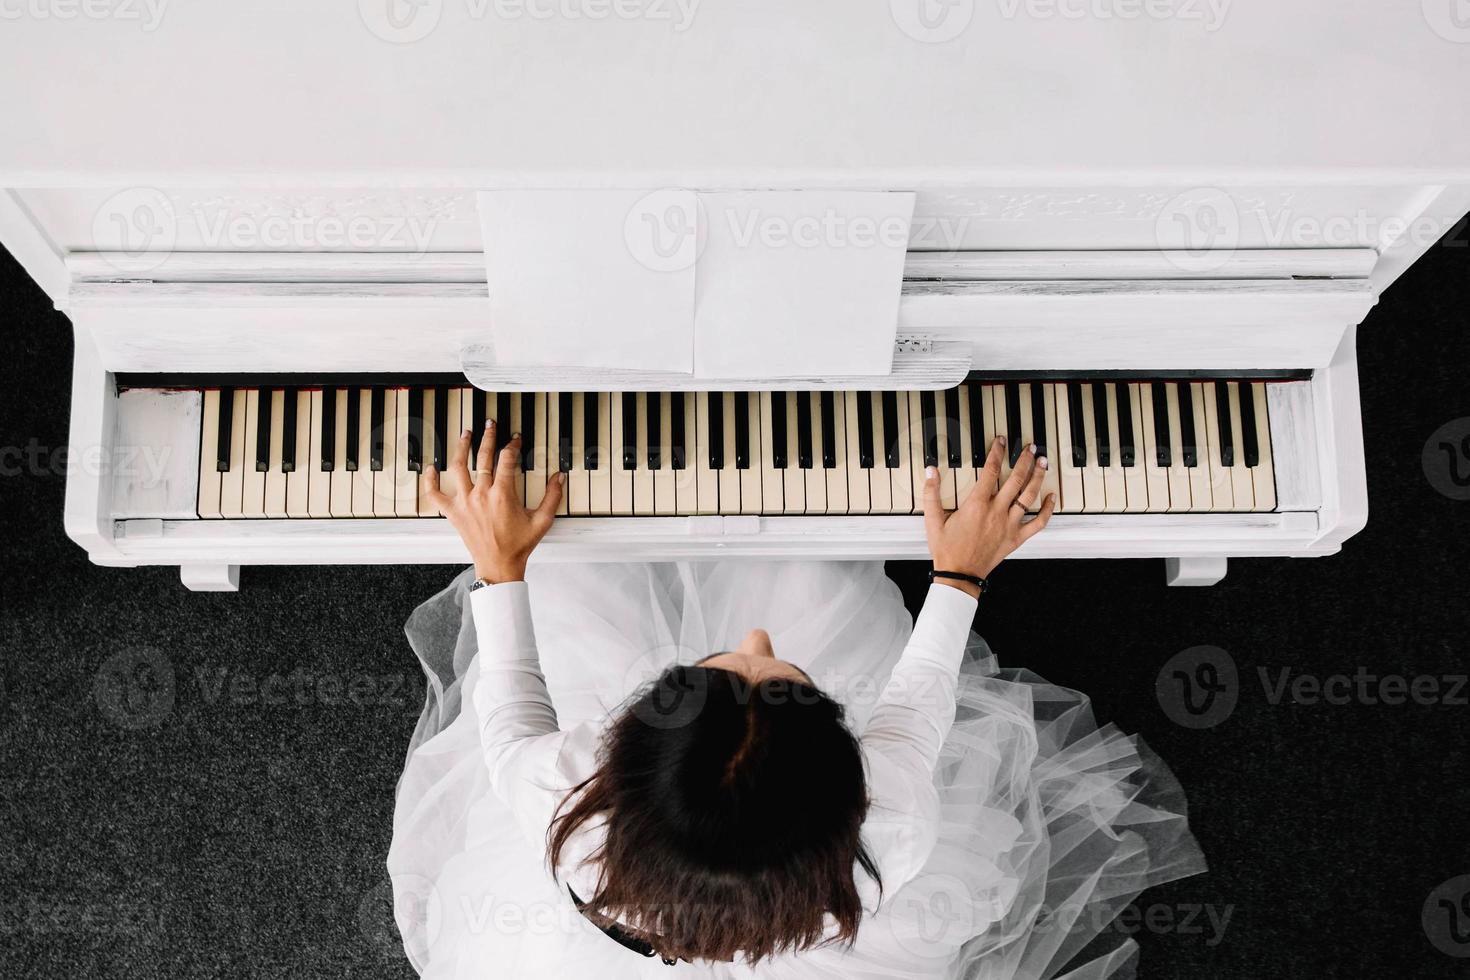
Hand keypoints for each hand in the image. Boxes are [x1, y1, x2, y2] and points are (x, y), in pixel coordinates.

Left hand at [421, 419, 563, 583]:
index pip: (506, 459)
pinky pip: (435, 494)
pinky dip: (430, 481)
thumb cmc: (518, 546)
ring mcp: (464, 502)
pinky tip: (431, 468)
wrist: (498, 566)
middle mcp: (481, 495)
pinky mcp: (453, 513)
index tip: (516, 440)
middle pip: (483, 457)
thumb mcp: (542, 521)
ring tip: (465, 434)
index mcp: (502, 494)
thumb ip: (553, 497)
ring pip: (458, 467)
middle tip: (491, 425)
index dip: (512, 445)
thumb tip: (559, 477)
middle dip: (488, 437)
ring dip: (461, 448)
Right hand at [921, 436, 1054, 596]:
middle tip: (1031, 447)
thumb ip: (931, 493)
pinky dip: (1048, 509)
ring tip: (1043, 462)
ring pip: (1029, 496)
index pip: (991, 470)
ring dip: (1038, 476)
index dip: (997, 452)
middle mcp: (996, 511)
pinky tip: (1052, 497)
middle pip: (1016, 479)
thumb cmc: (947, 549)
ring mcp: (1009, 524)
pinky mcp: (1016, 538)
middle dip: (1025, 459)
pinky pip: (1039, 522)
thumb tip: (931, 471)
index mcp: (977, 504)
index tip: (1001, 441)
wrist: (960, 574)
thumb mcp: (933, 520)